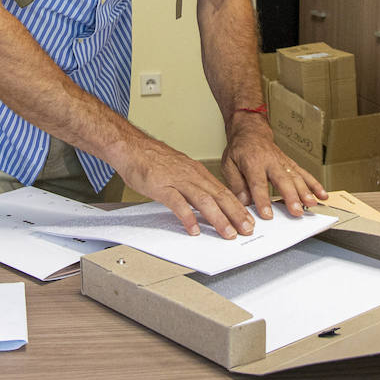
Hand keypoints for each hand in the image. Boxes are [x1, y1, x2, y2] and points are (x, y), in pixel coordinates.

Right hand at [114, 137, 255, 238]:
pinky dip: (187, 217)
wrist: (130, 146)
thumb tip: (205, 203)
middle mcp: (191, 175)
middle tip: (247, 230)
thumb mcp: (180, 170)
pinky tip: (193, 229)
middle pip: (219, 196)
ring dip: (218, 218)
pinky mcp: (161, 186)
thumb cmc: (152, 159)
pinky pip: (177, 203)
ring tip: (227, 233)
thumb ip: (193, 186)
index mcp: (197, 172)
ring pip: (203, 200)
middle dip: (235, 215)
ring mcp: (177, 180)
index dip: (238, 207)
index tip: (248, 221)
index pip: (223, 192)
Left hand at [219, 121, 327, 218]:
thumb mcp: (228, 165)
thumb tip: (243, 203)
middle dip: (291, 197)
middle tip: (296, 211)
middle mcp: (270, 162)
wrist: (251, 131)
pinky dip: (315, 184)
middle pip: (282, 180)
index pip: (258, 183)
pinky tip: (322, 195)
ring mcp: (283, 162)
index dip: (263, 199)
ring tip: (312, 204)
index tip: (267, 214)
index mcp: (252, 162)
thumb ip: (236, 185)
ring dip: (305, 191)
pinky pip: (304, 174)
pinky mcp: (290, 164)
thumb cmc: (239, 150)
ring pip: (296, 177)